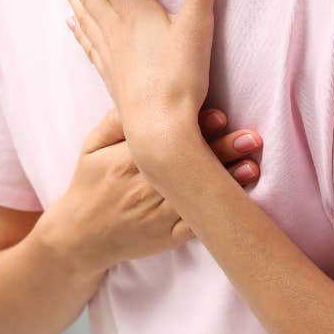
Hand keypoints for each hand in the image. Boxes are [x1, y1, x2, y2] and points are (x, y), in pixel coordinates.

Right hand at [47, 107, 262, 274]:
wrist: (81, 237)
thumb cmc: (90, 183)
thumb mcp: (92, 146)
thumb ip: (114, 121)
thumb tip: (139, 96)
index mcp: (126, 160)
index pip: (164, 140)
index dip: (194, 128)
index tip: (219, 116)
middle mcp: (145, 187)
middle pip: (187, 166)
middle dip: (222, 150)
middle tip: (251, 136)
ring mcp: (158, 215)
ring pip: (196, 196)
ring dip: (227, 181)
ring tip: (251, 165)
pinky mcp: (168, 237)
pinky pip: (196, 226)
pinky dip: (217, 213)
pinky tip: (237, 201)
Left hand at [53, 0, 225, 155]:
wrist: (159, 130)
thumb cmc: (180, 77)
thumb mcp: (198, 24)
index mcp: (134, 13)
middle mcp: (116, 30)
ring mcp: (111, 55)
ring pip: (86, 17)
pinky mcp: (112, 76)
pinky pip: (89, 45)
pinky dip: (79, 30)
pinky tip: (73, 26)